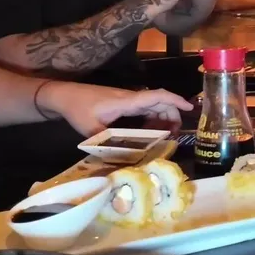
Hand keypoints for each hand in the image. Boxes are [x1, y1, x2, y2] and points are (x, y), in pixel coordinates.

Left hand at [42, 82, 193, 135]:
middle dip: (173, 114)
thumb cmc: (77, 108)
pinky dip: (153, 117)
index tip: (190, 109)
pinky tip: (151, 130)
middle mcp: (131, 98)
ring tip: (167, 134)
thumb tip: (121, 158)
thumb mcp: (90, 129)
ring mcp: (127, 100)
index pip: (157, 96)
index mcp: (127, 102)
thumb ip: (106, 142)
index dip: (175, 101)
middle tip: (177, 133)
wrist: (63, 95)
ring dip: (164, 116)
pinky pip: (144, 108)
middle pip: (160, 101)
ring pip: (153, 104)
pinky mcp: (122, 103)